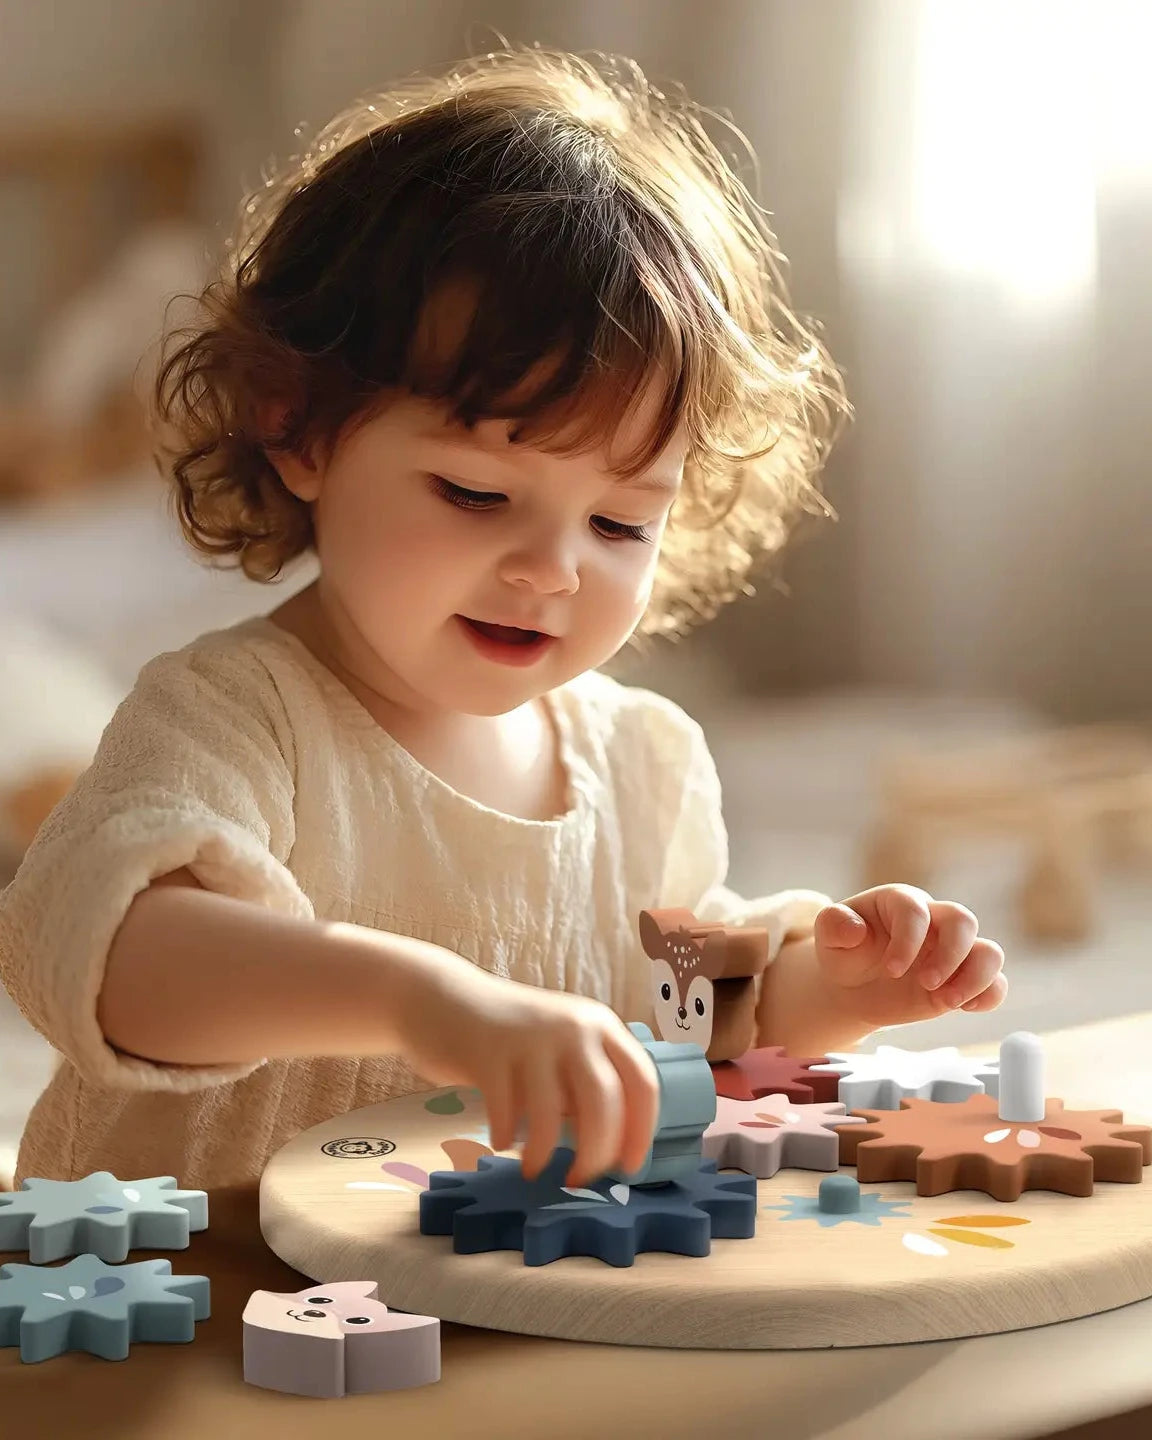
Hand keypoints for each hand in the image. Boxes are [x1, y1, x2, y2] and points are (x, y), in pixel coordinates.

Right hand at [400, 960, 660, 1188]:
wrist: (446, 999)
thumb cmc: (514, 1036)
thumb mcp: (563, 1048)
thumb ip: (588, 1085)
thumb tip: (612, 1148)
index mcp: (600, 1025)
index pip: (641, 1082)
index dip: (641, 1131)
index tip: (629, 1167)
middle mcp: (573, 1027)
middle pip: (603, 1101)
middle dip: (596, 1151)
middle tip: (581, 1179)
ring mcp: (530, 1038)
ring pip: (552, 1113)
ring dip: (543, 1152)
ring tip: (533, 1169)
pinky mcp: (489, 1053)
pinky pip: (506, 1112)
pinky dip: (506, 1137)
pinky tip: (502, 1142)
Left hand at [812, 885, 1006, 1028]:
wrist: (855, 985)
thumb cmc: (845, 953)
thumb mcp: (828, 937)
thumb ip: (834, 925)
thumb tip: (854, 930)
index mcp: (901, 902)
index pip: (916, 910)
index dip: (908, 940)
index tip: (890, 971)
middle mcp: (934, 921)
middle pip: (963, 921)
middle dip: (949, 955)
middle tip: (925, 984)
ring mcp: (952, 951)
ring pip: (989, 951)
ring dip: (974, 978)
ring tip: (945, 1001)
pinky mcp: (962, 979)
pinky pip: (995, 982)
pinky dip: (989, 995)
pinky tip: (966, 1008)